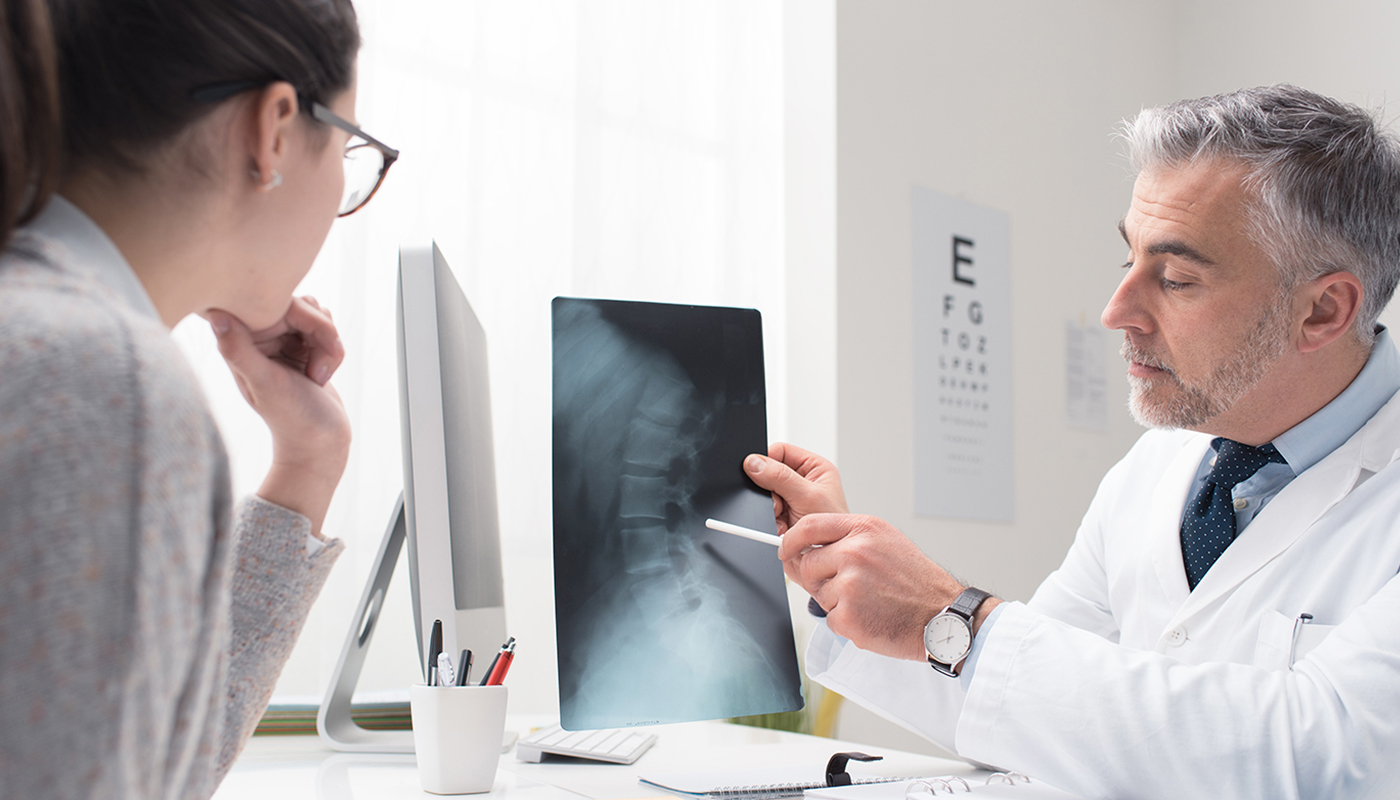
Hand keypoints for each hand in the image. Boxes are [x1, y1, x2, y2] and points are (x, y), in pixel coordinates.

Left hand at [207, 296, 351, 534]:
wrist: (320, 442)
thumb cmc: (291, 418)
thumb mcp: (265, 383)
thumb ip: (239, 350)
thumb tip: (214, 314)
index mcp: (242, 342)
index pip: (274, 303)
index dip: (297, 315)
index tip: (303, 342)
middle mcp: (260, 338)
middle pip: (301, 305)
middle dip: (320, 334)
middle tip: (317, 370)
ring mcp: (284, 342)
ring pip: (318, 316)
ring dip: (328, 344)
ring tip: (319, 375)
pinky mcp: (305, 348)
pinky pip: (326, 329)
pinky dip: (333, 350)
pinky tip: (323, 374)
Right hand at [744, 442, 849, 534]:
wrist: (827, 566)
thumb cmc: (834, 531)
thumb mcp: (808, 497)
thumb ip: (781, 478)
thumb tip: (754, 463)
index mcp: (814, 468)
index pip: (781, 451)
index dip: (767, 461)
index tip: (758, 472)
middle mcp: (802, 482)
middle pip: (769, 474)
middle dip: (769, 491)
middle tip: (779, 503)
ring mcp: (790, 500)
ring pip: (764, 495)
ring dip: (770, 509)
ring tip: (784, 519)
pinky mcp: (782, 517)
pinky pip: (764, 512)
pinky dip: (769, 521)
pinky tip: (783, 528)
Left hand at [779, 513, 996, 660]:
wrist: (944, 616)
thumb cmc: (917, 582)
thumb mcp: (886, 542)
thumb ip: (849, 539)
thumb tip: (808, 546)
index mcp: (864, 530)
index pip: (810, 526)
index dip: (791, 540)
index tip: (785, 549)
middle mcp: (855, 553)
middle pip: (809, 564)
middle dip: (820, 579)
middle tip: (848, 588)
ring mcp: (851, 584)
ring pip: (819, 594)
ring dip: (837, 603)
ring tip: (869, 602)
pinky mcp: (849, 615)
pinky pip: (830, 619)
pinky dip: (847, 623)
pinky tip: (871, 617)